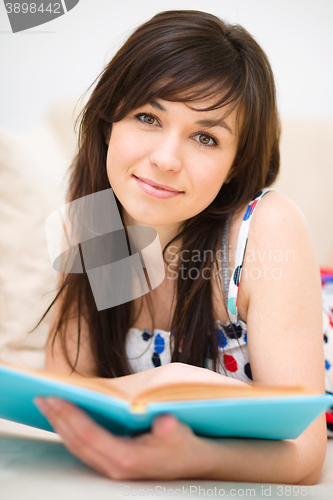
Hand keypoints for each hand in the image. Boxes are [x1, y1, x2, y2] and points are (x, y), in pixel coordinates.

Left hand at [34, 397, 212, 479]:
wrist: (191, 463)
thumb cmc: (183, 444)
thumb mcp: (180, 434)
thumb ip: (170, 430)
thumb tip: (164, 421)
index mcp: (127, 459)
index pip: (90, 436)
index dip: (71, 417)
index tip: (55, 399)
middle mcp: (114, 467)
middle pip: (77, 442)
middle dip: (58, 419)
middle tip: (41, 397)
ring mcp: (110, 467)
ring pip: (76, 446)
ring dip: (59, 425)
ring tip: (46, 405)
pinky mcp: (110, 462)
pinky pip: (82, 447)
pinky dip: (69, 430)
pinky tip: (63, 417)